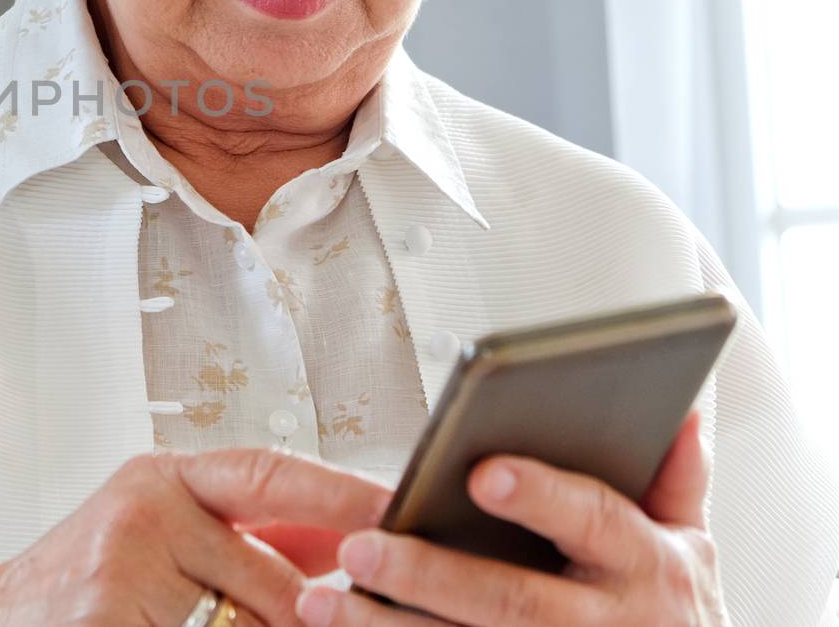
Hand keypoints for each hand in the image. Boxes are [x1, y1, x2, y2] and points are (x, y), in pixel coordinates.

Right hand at [0, 447, 392, 625]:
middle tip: (341, 617)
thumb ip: (245, 538)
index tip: (402, 510)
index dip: (341, 494)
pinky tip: (186, 623)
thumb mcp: (161, 541)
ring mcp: (122, 567)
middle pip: (275, 577)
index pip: (269, 474)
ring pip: (247, 622)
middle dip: (308, 617)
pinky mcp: (108, 614)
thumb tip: (350, 551)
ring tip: (204, 610)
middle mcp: (143, 509)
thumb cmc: (84, 588)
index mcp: (162, 479)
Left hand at [297, 412, 728, 625]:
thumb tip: (675, 405)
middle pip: (511, 599)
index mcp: (648, 565)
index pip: (591, 518)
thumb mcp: (688, 545)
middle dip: (429, 576)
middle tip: (359, 548)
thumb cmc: (670, 616)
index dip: (540, 496)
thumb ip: (674, 476)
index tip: (482, 472)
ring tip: (322, 602)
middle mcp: (607, 622)